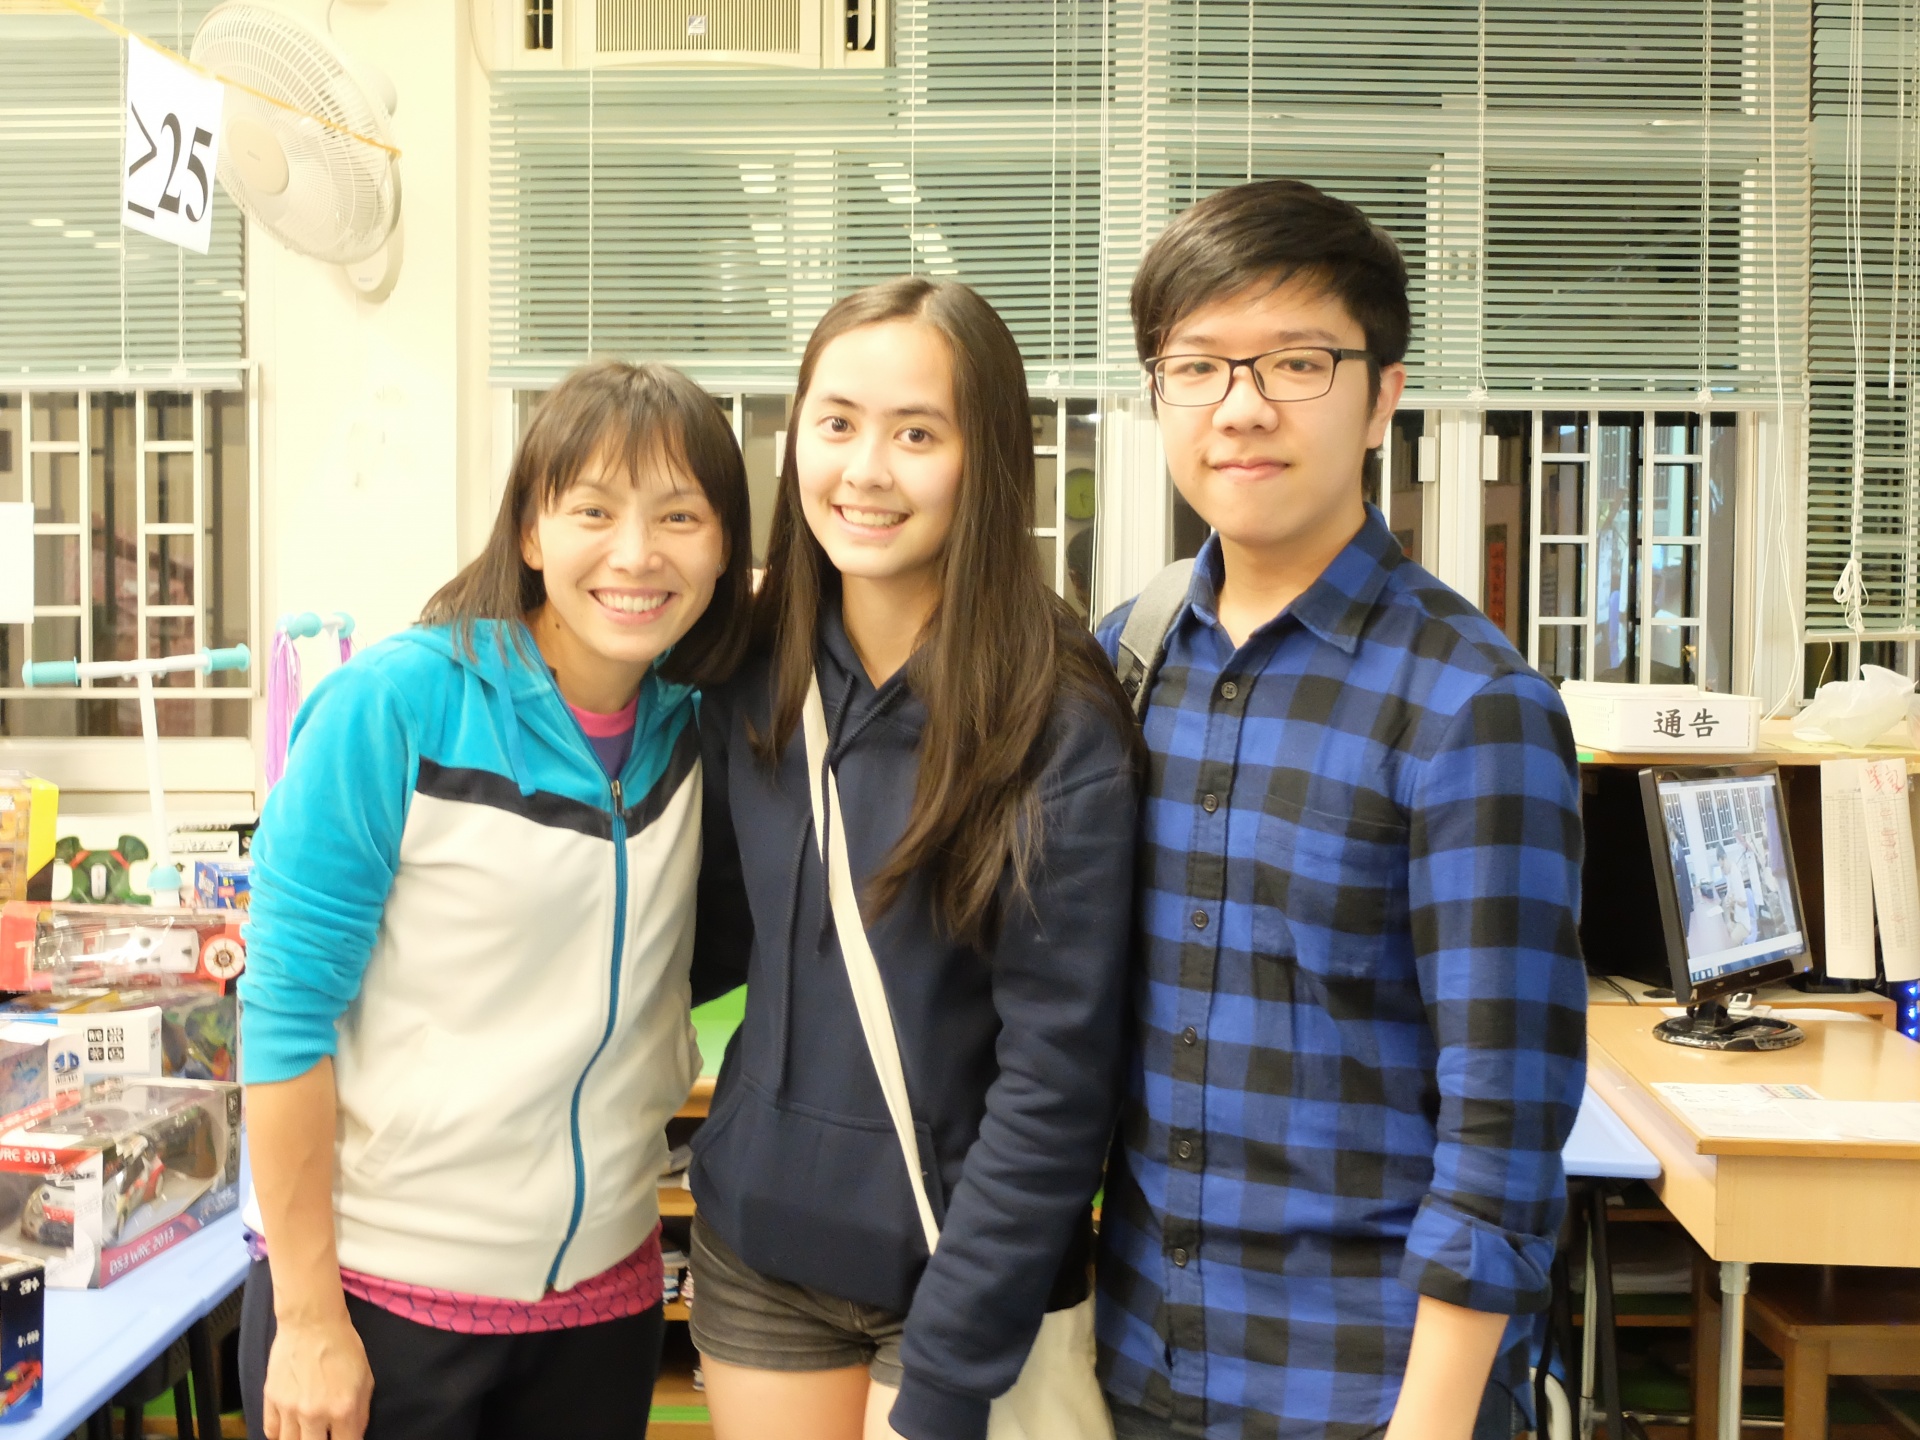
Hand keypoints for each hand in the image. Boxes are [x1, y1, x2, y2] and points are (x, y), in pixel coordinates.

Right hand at [262, 1310, 373, 1439]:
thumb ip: (360, 1413)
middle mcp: (314, 1414)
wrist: (312, 1323)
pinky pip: (270, 1431)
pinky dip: (280, 1433)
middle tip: (323, 1433)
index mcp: (342, 1408)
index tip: (344, 1437)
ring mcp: (289, 1408)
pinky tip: (289, 1428)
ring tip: (307, 1432)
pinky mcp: (270, 1399)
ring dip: (300, 1439)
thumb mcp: (365, 1378)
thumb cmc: (343, 1347)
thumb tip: (354, 1435)